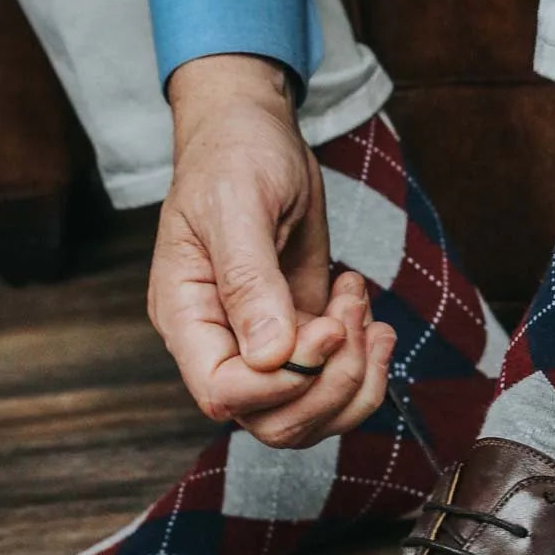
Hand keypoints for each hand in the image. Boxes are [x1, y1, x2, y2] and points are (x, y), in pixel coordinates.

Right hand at [147, 54, 394, 443]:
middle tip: (350, 316)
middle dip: (331, 383)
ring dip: (357, 375)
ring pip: (313, 416)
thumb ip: (250, 282)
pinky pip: (337, 386)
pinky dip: (367, 361)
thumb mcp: (237, 206)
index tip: (326, 329)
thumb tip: (271, 357)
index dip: (284, 382)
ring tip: (360, 304)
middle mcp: (221, 345)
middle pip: (276, 422)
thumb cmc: (234, 156)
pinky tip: (367, 310)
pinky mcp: (301, 339)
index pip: (225, 393)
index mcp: (187, 318)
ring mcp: (264, 349)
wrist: (257, 133)